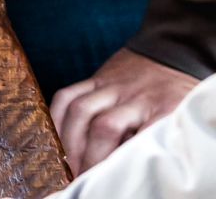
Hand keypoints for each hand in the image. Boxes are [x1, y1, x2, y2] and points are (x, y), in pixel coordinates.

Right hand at [51, 49, 196, 172]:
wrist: (172, 53)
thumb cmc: (174, 94)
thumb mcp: (175, 116)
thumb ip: (151, 135)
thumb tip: (123, 162)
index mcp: (163, 108)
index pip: (139, 139)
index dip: (118, 161)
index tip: (108, 177)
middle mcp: (135, 96)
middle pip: (105, 127)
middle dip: (90, 156)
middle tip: (83, 176)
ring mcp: (111, 84)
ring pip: (80, 110)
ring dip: (69, 140)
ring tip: (68, 162)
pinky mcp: (94, 78)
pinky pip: (67, 95)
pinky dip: (56, 117)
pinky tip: (56, 136)